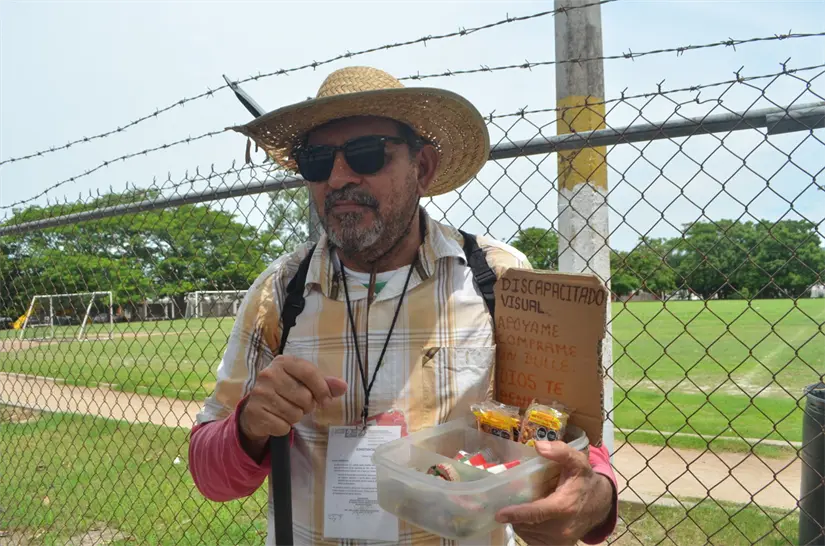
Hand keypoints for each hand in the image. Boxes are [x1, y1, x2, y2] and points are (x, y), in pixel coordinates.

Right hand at [239, 355, 346, 451]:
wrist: (256, 409)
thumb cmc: (285, 392)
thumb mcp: (304, 383)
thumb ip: (325, 384)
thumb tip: (343, 386)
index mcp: (283, 362)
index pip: (310, 373)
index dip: (322, 390)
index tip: (326, 401)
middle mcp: (268, 374)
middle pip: (304, 396)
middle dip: (307, 406)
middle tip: (299, 404)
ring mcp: (260, 393)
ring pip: (294, 413)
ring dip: (295, 417)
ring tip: (286, 410)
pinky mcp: (254, 412)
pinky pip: (283, 427)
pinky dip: (284, 427)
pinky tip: (276, 419)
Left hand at [495, 441, 614, 544]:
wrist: (601, 504)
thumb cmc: (585, 481)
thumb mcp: (577, 461)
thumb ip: (560, 451)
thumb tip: (539, 446)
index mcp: (564, 506)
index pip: (536, 513)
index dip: (517, 514)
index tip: (499, 514)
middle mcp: (562, 528)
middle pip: (527, 525)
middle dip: (516, 514)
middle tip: (514, 500)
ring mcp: (560, 541)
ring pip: (528, 534)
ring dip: (521, 522)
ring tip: (525, 508)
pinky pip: (534, 541)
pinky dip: (528, 531)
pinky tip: (532, 518)